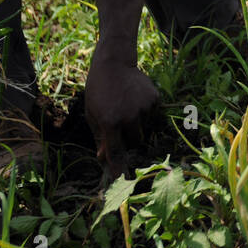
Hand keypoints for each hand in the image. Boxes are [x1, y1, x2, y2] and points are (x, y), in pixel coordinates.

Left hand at [85, 41, 159, 177]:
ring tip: (126, 107)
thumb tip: (105, 160)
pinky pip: (152, 116)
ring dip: (136, 125)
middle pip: (134, 142)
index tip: (125, 183)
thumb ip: (101, 139)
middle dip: (127, 139)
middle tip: (119, 123)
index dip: (120, 169)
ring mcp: (144, 107)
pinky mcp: (154, 100)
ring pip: (144, 129)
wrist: (113, 64)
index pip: (117, 152)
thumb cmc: (98, 91)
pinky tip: (135, 99)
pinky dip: (145, 112)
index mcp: (110, 122)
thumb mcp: (92, 115)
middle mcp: (129, 116)